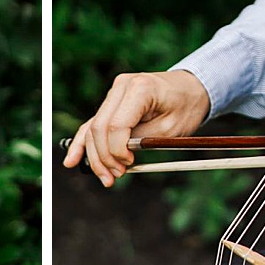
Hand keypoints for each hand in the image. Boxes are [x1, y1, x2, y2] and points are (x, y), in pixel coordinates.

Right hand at [63, 69, 212, 187]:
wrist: (192, 88)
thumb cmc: (186, 107)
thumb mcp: (171, 128)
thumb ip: (144, 141)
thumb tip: (119, 158)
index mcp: (140, 88)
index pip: (116, 125)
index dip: (117, 150)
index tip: (129, 164)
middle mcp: (122, 86)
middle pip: (99, 127)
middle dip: (104, 157)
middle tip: (116, 177)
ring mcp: (114, 93)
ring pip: (93, 128)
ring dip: (95, 156)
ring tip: (106, 178)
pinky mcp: (112, 102)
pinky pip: (93, 123)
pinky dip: (83, 143)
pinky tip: (72, 161)